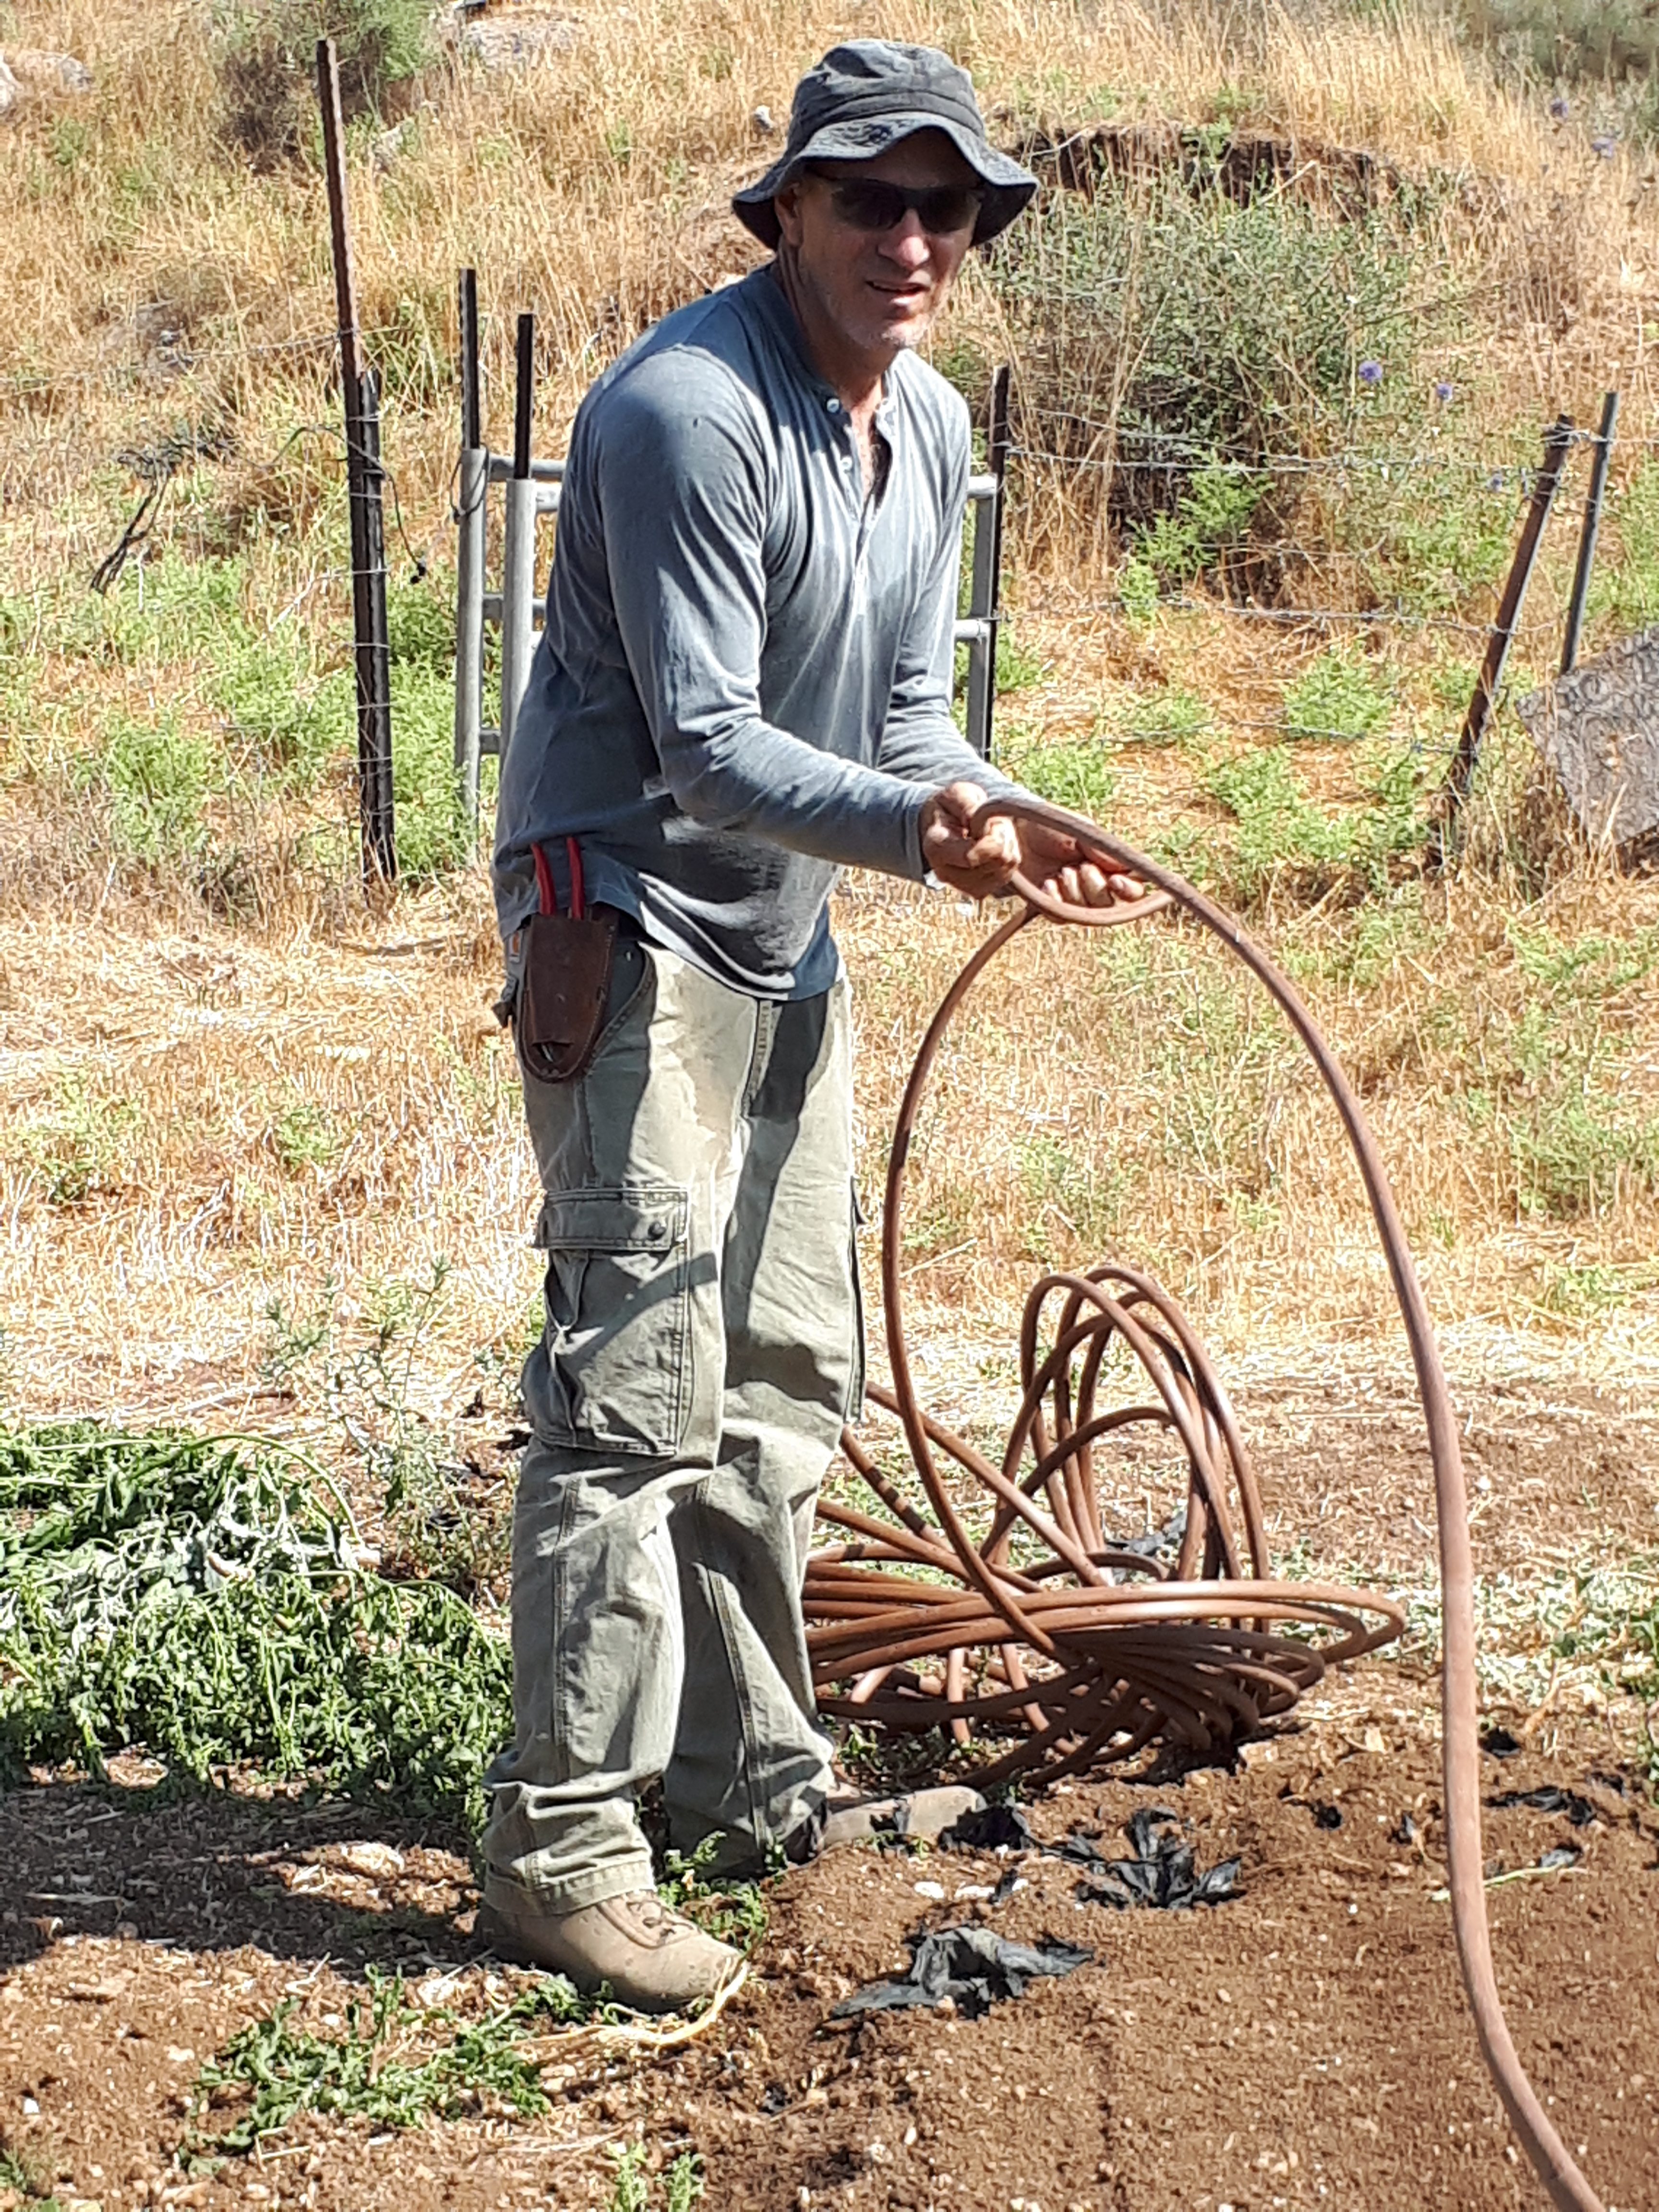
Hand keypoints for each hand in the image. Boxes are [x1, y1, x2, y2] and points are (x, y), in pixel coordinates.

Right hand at [919, 781, 1020, 898]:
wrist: (944, 826)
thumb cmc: (951, 807)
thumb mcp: (957, 794)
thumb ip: (967, 804)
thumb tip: (976, 820)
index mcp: (936, 847)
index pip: (970, 856)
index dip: (992, 839)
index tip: (992, 822)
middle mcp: (946, 873)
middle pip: (993, 864)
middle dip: (1002, 839)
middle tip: (993, 824)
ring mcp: (963, 886)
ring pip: (1004, 870)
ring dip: (1007, 847)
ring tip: (993, 834)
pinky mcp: (979, 890)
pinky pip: (1008, 874)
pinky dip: (1009, 857)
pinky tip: (996, 846)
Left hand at [1016, 817, 1144, 909]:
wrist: (1013, 830)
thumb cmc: (1050, 824)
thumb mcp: (1080, 830)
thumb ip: (1102, 850)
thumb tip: (1125, 868)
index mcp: (1110, 866)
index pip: (1133, 889)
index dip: (1129, 890)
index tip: (1114, 880)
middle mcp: (1096, 885)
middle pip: (1110, 906)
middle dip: (1095, 889)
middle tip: (1079, 868)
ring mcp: (1073, 899)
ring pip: (1086, 915)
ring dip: (1074, 893)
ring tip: (1061, 872)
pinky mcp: (1051, 907)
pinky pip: (1061, 918)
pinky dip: (1055, 902)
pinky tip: (1047, 885)